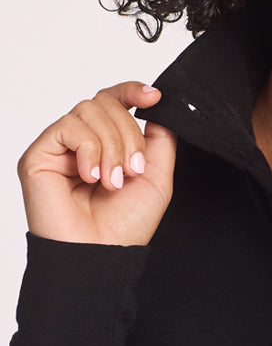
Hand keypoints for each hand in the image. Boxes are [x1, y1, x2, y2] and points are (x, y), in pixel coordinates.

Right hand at [17, 82, 176, 245]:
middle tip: (133, 169)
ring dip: (111, 145)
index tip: (153, 96)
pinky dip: (89, 150)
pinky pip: (68, 127)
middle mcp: (80, 142)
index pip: (113, 100)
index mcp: (106, 144)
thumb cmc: (125, 225)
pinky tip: (91, 176)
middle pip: (105, 102)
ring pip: (89, 110)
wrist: (101, 254)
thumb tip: (157, 108)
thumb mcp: (157, 176)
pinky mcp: (38, 155)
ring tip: (113, 180)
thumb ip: (159, 139)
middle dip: (128, 133)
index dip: (131, 91)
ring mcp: (58, 147)